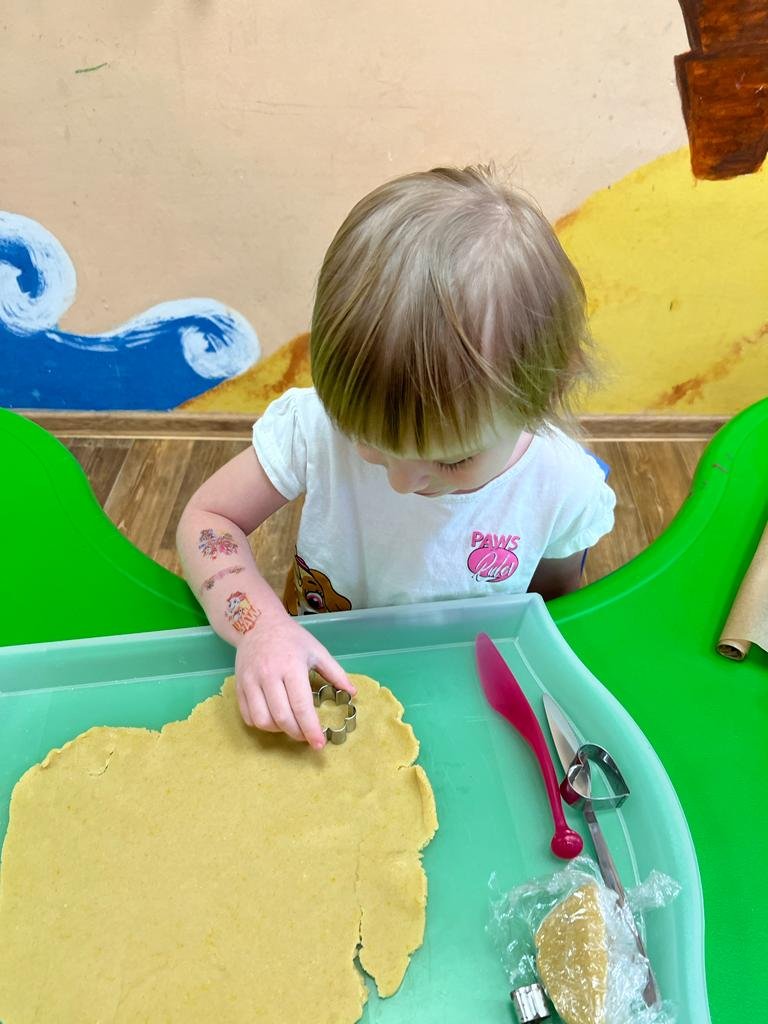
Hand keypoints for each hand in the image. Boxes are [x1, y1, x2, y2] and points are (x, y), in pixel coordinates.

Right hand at [234, 611, 354, 748]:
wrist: (257, 623)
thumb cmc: (291, 638)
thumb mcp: (317, 650)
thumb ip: (335, 673)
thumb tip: (353, 693)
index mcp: (291, 666)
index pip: (301, 705)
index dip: (311, 729)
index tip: (319, 744)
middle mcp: (268, 676)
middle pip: (281, 717)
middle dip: (297, 733)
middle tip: (307, 736)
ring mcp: (250, 682)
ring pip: (262, 720)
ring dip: (278, 730)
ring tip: (290, 725)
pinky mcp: (238, 686)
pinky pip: (247, 716)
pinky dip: (261, 724)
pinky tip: (273, 718)